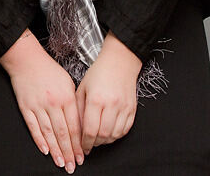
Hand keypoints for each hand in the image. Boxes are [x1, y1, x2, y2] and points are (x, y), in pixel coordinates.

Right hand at [0, 30, 82, 172]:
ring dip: (56, 150)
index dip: (79, 144)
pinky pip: (33, 127)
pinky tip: (45, 150)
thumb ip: (74, 102)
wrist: (26, 59)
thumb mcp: (68, 82)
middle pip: (63, 133)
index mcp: (66, 97)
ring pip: (49, 133)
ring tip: (60, 163)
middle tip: (72, 166)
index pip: (75, 126)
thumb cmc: (48, 69)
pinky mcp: (25, 107)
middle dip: (69, 152)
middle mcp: (53, 103)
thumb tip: (78, 123)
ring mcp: (38, 106)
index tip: (82, 156)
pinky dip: (39, 140)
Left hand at [75, 33, 141, 152]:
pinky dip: (117, 135)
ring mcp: (124, 107)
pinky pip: (125, 129)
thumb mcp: (82, 88)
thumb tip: (77, 130)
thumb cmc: (98, 73)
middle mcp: (111, 105)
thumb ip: (79, 110)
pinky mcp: (132, 109)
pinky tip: (109, 133)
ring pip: (115, 134)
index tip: (82, 147)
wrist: (120, 62)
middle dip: (95, 143)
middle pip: (103, 135)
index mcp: (96, 99)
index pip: (90, 130)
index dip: (85, 143)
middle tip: (89, 144)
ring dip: (106, 141)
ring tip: (98, 139)